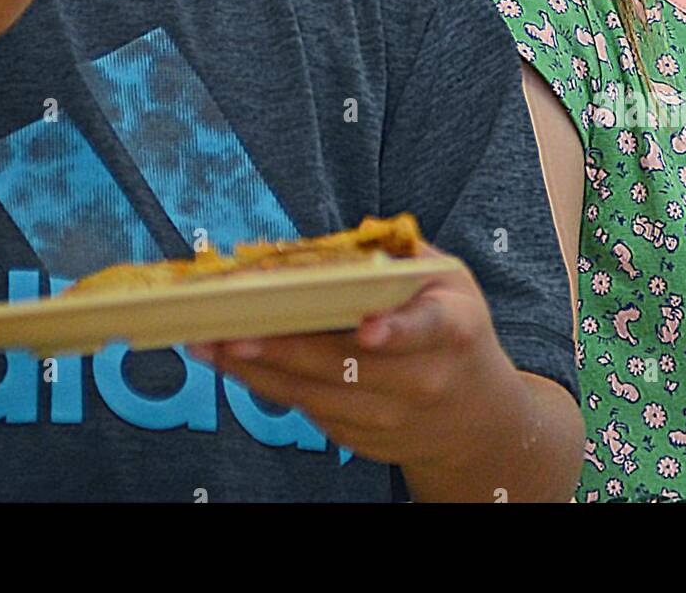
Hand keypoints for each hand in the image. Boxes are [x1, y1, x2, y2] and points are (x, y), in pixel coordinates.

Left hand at [187, 246, 520, 467]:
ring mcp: (392, 419)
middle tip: (231, 331)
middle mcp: (423, 380)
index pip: (424, 331)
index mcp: (452, 329)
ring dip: (256, 371)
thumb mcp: (449, 281)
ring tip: (207, 343)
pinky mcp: (363, 441)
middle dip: (283, 350)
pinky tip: (229, 361)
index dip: (395, 332)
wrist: (477, 419)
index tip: (366, 330)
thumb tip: (332, 245)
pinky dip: (267, 385)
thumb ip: (400, 256)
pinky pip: (309, 411)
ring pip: (315, 396)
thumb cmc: (455, 326)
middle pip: (346, 367)